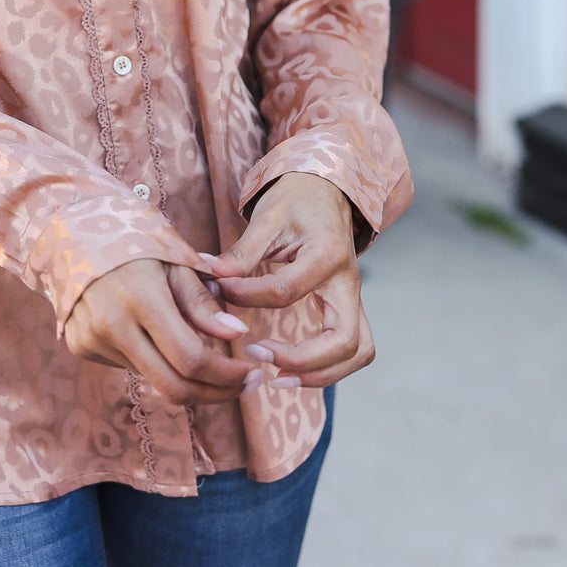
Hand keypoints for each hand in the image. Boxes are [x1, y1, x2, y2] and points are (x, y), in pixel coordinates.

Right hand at [63, 259, 260, 404]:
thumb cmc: (134, 240)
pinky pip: (130, 366)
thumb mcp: (175, 260)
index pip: (191, 359)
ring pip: (153, 378)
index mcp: (141, 297)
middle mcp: (112, 325)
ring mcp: (92, 340)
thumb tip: (237, 334)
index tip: (250, 373)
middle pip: (173, 387)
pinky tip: (157, 336)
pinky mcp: (81, 347)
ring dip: (185, 374)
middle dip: (215, 393)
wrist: (73, 232)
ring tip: (203, 351)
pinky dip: (154, 360)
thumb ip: (202, 302)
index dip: (227, 374)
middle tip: (242, 386)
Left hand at [203, 173, 374, 388]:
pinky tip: (292, 370)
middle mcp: (349, 281)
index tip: (218, 293)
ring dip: (320, 373)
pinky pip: (353, 348)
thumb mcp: (267, 216)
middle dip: (301, 359)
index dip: (247, 297)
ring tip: (277, 377)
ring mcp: (354, 297)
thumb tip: (209, 274)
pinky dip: (328, 368)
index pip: (287, 290)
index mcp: (327, 253)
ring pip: (357, 351)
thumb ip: (241, 252)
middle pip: (343, 340)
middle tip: (256, 355)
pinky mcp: (349, 307)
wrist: (325, 189)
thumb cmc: (297, 199)